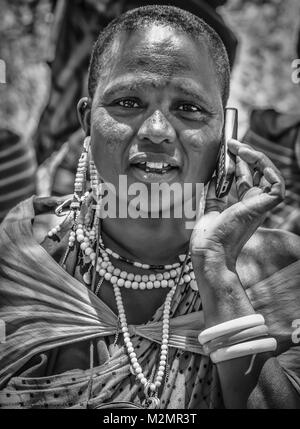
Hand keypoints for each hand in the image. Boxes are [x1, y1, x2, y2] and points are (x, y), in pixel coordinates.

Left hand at [190, 139, 284, 273]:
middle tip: (232, 143)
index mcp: (243, 205)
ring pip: (271, 175)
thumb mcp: (211, 205)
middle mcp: (255, 204)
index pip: (248, 177)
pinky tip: (251, 160)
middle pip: (260, 172)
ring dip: (257, 158)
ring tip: (240, 148)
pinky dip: (269, 171)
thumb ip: (215, 191)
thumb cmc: (209, 235)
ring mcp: (261, 206)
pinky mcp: (265, 207)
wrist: (209, 250)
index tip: (228, 148)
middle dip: (248, 155)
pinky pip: (277, 185)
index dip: (240, 161)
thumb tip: (216, 174)